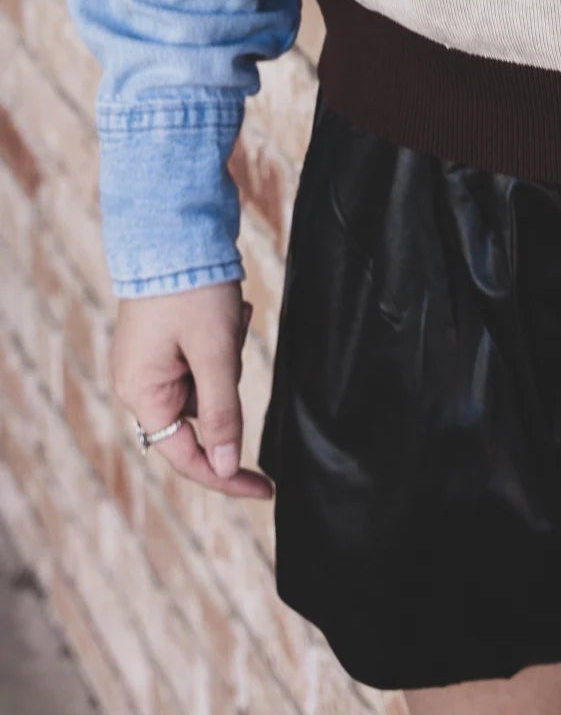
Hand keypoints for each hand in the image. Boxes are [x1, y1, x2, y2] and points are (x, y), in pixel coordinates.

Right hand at [111, 281, 272, 499]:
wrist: (173, 226)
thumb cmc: (190, 288)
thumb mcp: (214, 352)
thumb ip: (221, 413)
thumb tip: (226, 466)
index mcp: (141, 393)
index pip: (186, 456)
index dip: (227, 476)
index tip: (267, 488)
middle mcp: (138, 383)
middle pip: (202, 412)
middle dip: (229, 378)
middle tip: (231, 332)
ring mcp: (150, 361)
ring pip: (209, 381)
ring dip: (228, 352)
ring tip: (226, 312)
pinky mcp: (164, 341)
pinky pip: (204, 358)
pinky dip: (222, 338)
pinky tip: (225, 307)